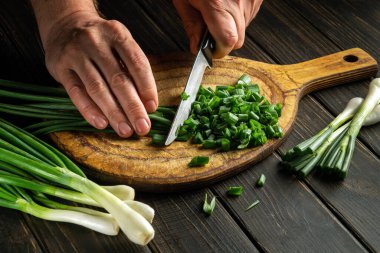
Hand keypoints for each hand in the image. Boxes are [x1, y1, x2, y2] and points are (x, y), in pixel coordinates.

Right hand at [42, 11, 157, 136]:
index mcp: (117, 33)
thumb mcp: (119, 43)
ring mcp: (75, 53)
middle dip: (132, 106)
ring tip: (125, 130)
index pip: (137, 63)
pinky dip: (89, 110)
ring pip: (97, 88)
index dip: (147, 87)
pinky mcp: (60, 67)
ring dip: (113, 112)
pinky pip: (76, 92)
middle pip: (118, 79)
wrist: (64, 24)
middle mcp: (95, 41)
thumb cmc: (101, 42)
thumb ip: (132, 68)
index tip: (152, 108)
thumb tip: (146, 103)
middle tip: (142, 127)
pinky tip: (101, 123)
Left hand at [173, 0, 262, 57]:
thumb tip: (196, 47)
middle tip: (210, 29)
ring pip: (244, 27)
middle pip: (238, 39)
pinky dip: (238, 14)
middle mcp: (238, 2)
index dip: (219, 50)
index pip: (228, 41)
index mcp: (217, 5)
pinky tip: (227, 2)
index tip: (210, 50)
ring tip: (218, 8)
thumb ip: (192, 25)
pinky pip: (250, 13)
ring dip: (231, 26)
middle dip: (223, 40)